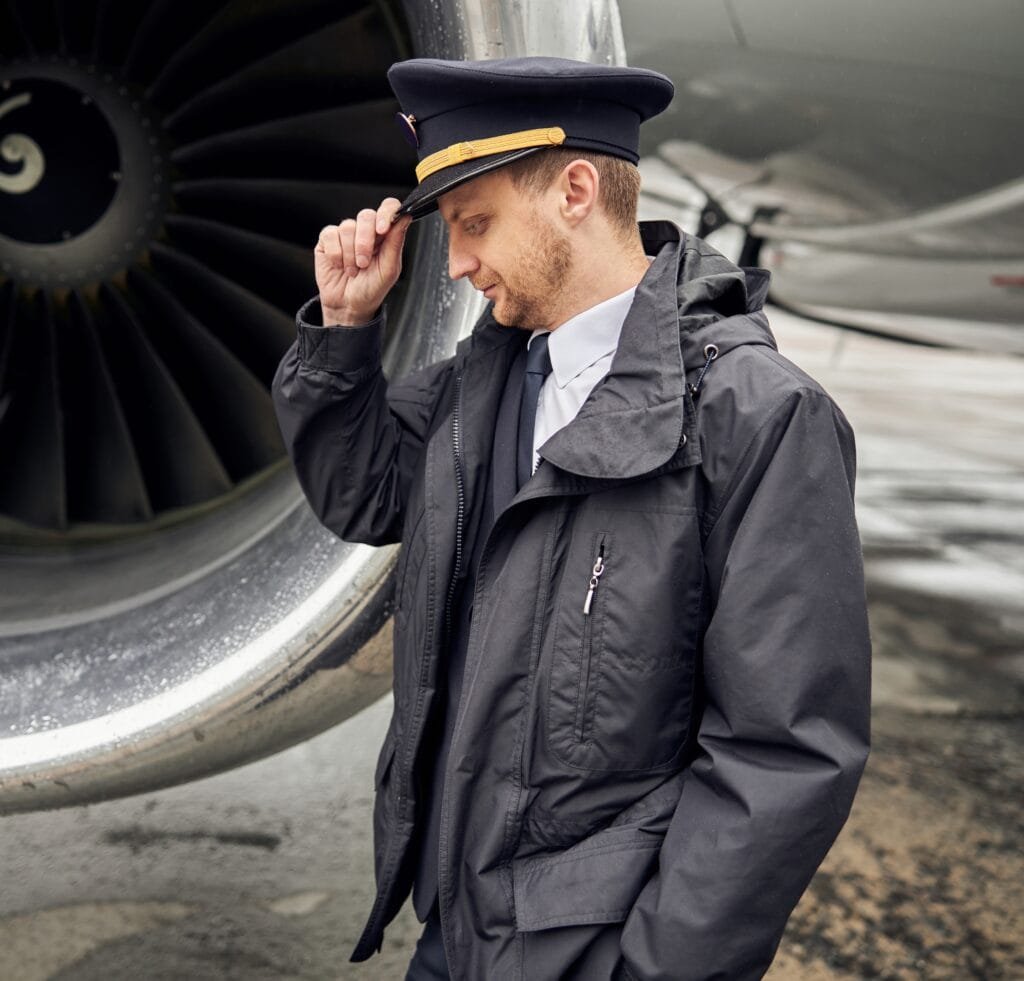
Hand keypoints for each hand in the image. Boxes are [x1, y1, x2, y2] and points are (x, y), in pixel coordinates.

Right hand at [314, 197, 411, 325]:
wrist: (348, 305)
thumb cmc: (371, 288)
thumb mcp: (388, 270)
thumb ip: (395, 243)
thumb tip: (405, 217)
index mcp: (385, 234)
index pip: (389, 208)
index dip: (386, 213)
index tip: (383, 230)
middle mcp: (366, 230)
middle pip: (366, 215)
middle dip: (364, 241)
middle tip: (364, 263)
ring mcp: (346, 233)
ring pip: (347, 227)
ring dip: (350, 253)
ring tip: (352, 270)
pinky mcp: (328, 239)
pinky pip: (330, 234)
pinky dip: (335, 253)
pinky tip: (339, 265)